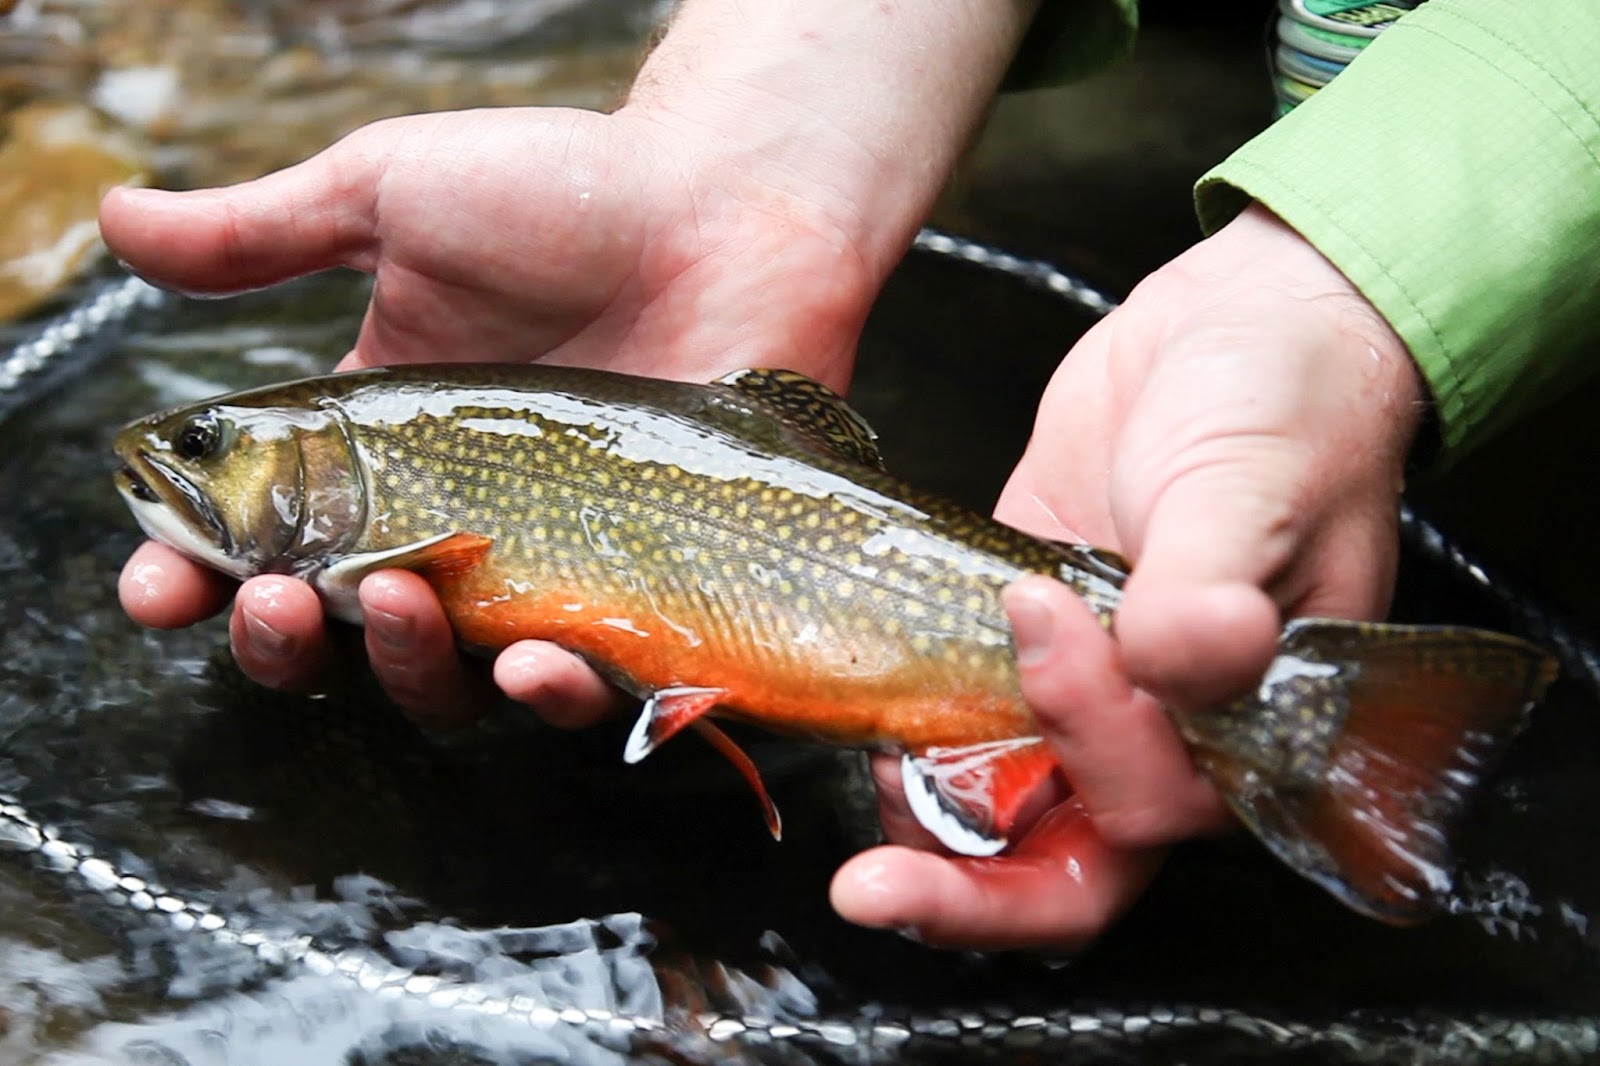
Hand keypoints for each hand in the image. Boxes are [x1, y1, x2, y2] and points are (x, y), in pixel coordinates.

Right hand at [111, 0, 1034, 726]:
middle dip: (284, 645)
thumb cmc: (568, 194)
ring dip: (409, 671)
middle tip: (278, 603)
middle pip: (338, 639)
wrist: (724, 208)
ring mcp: (547, 568)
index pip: (259, 541)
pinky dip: (554, 696)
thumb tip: (112, 220)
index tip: (157, 587)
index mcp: (372, 450)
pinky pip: (592, 685)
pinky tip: (537, 663)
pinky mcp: (643, 596)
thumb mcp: (394, 198)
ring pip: (454, 680)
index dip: (195, 579)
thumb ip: (261, 234)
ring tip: (401, 608)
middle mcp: (448, 524)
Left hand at [830, 203, 1425, 949]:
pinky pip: (963, 718)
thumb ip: (1210, 582)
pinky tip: (865, 715)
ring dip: (928, 819)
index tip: (1045, 613)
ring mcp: (1086, 692)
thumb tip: (1183, 659)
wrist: (1234, 332)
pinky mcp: (1021, 637)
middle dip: (968, 896)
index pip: (1151, 808)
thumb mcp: (1251, 485)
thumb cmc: (1284, 411)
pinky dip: (912, 734)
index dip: (1087, 745)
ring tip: (865, 776)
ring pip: (1003, 806)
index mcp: (1245, 730)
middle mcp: (1164, 734)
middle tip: (873, 891)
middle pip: (1066, 861)